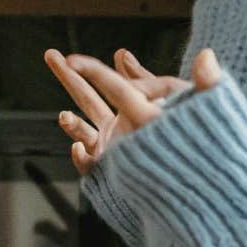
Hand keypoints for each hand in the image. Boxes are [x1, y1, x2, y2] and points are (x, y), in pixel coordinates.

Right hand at [43, 46, 223, 174]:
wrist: (196, 192)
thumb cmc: (196, 147)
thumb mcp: (188, 108)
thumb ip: (180, 84)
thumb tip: (177, 53)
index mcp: (133, 109)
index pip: (109, 83)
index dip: (91, 68)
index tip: (75, 56)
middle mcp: (117, 128)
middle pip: (85, 98)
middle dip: (67, 76)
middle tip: (50, 53)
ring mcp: (111, 150)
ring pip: (82, 131)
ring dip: (71, 124)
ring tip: (64, 116)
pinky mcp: (109, 173)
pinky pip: (88, 164)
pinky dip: (80, 157)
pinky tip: (79, 149)